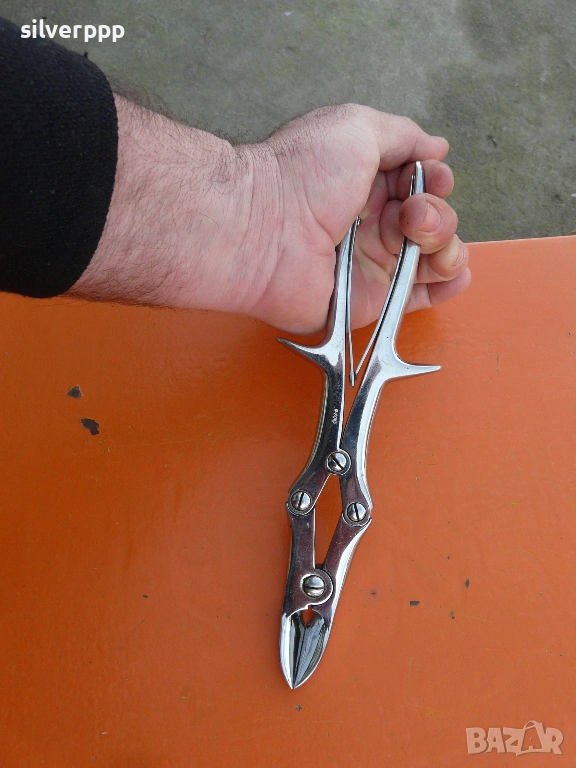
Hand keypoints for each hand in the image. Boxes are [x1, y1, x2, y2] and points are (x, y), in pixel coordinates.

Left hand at [244, 105, 469, 331]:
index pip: (421, 184)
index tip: (432, 178)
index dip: (436, 180)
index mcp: (366, 182)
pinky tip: (456, 276)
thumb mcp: (356, 128)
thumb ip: (403, 135)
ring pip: (433, 256)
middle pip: (433, 220)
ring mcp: (372, 262)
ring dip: (445, 244)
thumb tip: (437, 147)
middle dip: (437, 213)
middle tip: (411, 213)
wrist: (262, 229)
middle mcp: (371, 222)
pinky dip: (445, 286)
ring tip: (420, 237)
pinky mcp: (370, 298)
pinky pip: (417, 297)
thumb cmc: (301, 174)